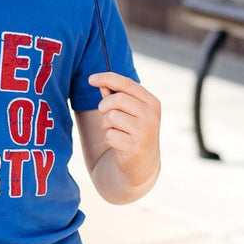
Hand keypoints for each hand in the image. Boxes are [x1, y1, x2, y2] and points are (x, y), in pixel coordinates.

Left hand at [89, 71, 160, 189]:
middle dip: (104, 107)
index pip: (127, 84)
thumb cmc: (132, 133)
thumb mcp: (128, 112)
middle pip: (116, 100)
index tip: (90, 79)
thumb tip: (99, 81)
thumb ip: (115, 96)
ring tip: (115, 132)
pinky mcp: (135, 147)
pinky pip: (109, 135)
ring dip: (106, 125)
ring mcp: (145, 131)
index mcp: (152, 102)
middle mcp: (151, 115)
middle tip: (107, 117)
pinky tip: (118, 144)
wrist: (142, 165)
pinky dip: (109, 139)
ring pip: (111, 117)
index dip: (107, 78)